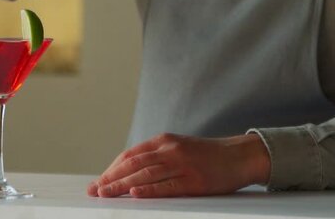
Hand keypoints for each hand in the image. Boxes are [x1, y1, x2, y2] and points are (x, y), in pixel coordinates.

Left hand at [87, 133, 269, 197]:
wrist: (240, 155)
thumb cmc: (207, 155)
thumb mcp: (178, 148)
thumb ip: (157, 157)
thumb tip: (130, 172)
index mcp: (163, 141)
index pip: (130, 155)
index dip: (112, 169)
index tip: (98, 181)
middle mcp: (169, 150)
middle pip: (132, 164)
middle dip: (110, 178)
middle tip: (94, 190)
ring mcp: (182, 164)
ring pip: (145, 175)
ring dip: (121, 185)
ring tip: (105, 194)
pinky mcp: (194, 180)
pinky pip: (166, 186)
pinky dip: (148, 190)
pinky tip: (134, 194)